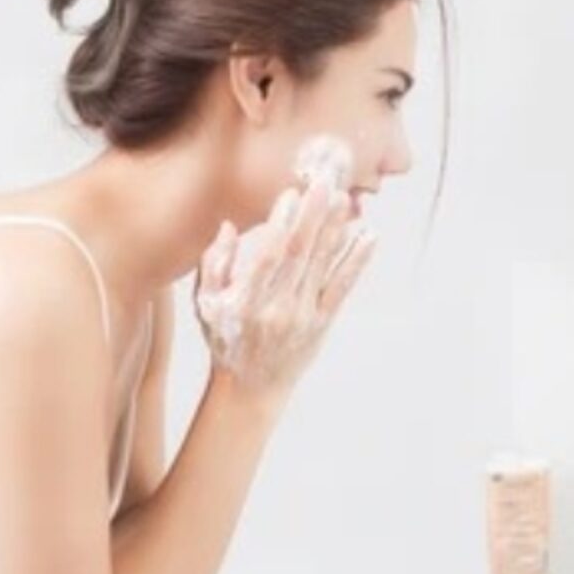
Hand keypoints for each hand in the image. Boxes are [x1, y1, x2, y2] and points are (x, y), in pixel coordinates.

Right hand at [192, 176, 377, 396]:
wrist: (251, 389)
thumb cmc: (226, 340)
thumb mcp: (205, 305)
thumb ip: (213, 265)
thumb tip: (227, 226)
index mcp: (244, 302)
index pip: (266, 257)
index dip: (280, 224)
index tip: (291, 193)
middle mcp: (276, 309)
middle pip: (299, 256)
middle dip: (313, 217)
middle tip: (326, 184)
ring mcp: (302, 316)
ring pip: (322, 267)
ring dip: (336, 231)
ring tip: (347, 200)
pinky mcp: (322, 323)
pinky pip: (342, 288)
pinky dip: (356, 262)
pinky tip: (369, 237)